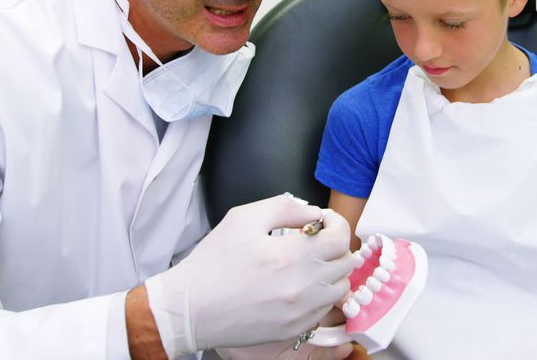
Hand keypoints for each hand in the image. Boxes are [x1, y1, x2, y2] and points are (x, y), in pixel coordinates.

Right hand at [145, 194, 354, 356]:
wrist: (189, 309)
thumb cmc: (212, 265)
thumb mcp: (244, 218)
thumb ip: (285, 207)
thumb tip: (312, 211)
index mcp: (292, 256)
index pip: (341, 237)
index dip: (336, 223)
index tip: (323, 222)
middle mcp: (303, 287)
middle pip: (347, 263)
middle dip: (335, 245)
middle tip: (316, 240)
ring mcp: (301, 312)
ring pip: (340, 288)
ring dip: (331, 271)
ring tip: (308, 263)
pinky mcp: (294, 329)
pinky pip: (324, 309)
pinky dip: (319, 294)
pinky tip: (297, 285)